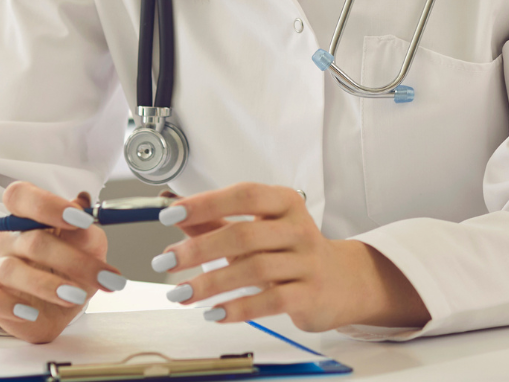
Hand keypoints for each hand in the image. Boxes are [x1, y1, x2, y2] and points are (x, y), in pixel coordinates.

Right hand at [0, 182, 123, 342]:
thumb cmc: (72, 268)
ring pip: (11, 270)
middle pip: (31, 241)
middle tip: (103, 276)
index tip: (81, 220)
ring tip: (76, 296)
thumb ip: (85, 230)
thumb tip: (83, 204)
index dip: (47, 204)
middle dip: (73, 260)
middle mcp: (9, 240)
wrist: (62, 306)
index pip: (21, 196)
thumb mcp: (89, 248)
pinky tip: (30, 313)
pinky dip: (8, 306)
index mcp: (28, 218)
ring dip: (47, 284)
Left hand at [154, 182, 429, 331]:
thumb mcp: (260, 229)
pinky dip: (239, 308)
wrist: (342, 282)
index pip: (244, 195)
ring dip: (211, 283)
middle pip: (244, 234)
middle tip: (165, 261)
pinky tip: (214, 312)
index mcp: (285, 203)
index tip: (170, 214)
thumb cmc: (292, 251)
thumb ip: (219, 221)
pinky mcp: (310, 294)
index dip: (206, 203)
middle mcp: (298, 228)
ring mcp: (307, 262)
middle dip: (199, 248)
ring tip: (181, 293)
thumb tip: (177, 214)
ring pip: (254, 270)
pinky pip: (270, 300)